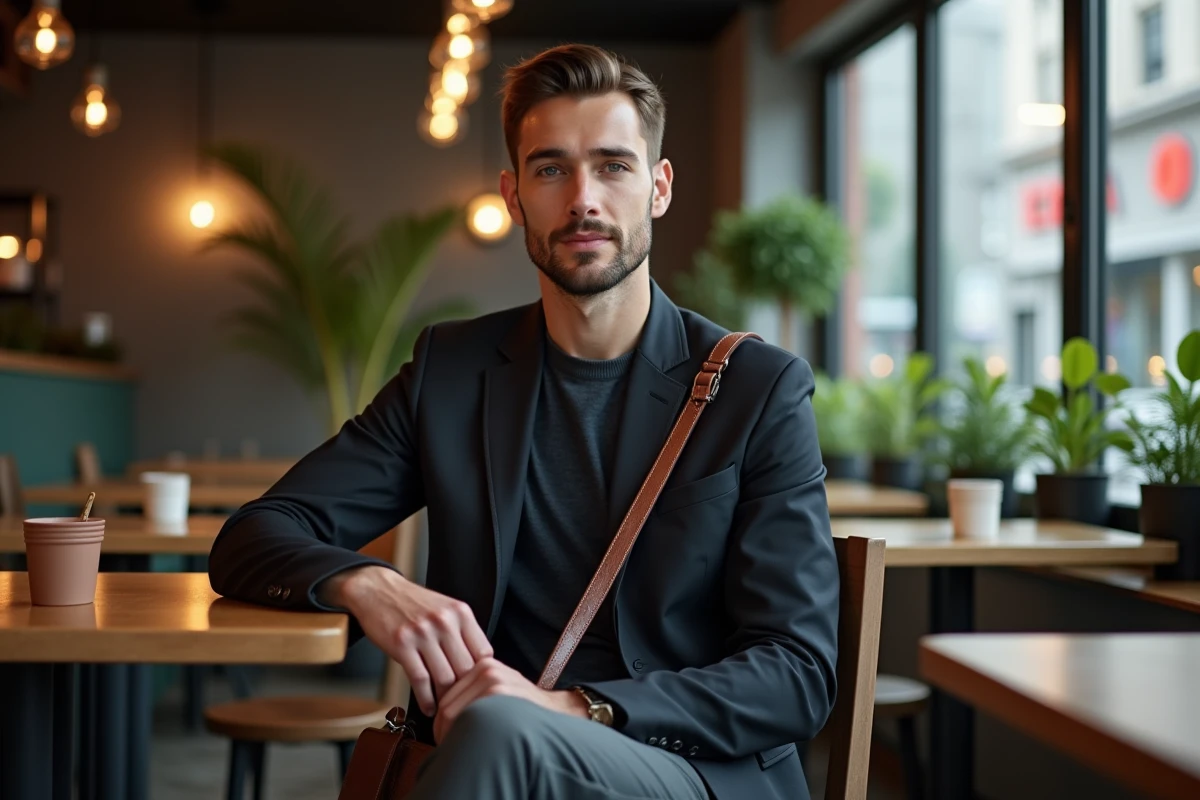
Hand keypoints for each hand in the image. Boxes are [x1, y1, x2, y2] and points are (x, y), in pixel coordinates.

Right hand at [322, 566, 492, 716]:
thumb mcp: (446, 609)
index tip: (476, 687)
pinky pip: (420, 680)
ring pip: (445, 678)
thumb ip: (463, 633)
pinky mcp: (402, 645)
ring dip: (446, 699)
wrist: (378, 590)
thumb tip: (479, 668)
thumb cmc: (413, 604)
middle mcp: (444, 621)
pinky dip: (427, 700)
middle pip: (466, 669)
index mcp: (460, 613)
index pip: (484, 652)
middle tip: (463, 704)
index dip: (481, 674)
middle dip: (465, 690)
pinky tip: (429, 707)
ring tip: (446, 708)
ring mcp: (422, 633)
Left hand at [432, 657, 586, 743]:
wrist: (555, 710)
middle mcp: (486, 668)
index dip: (440, 719)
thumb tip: (441, 712)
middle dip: (441, 729)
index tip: (442, 734)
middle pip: (446, 704)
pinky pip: (467, 718)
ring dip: (449, 734)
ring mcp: (492, 680)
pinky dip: (462, 734)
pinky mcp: (498, 693)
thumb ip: (473, 691)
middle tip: (444, 745)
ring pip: (452, 712)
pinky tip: (469, 744)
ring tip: (455, 747)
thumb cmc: (524, 705)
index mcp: (483, 664)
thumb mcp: (499, 687)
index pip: (446, 693)